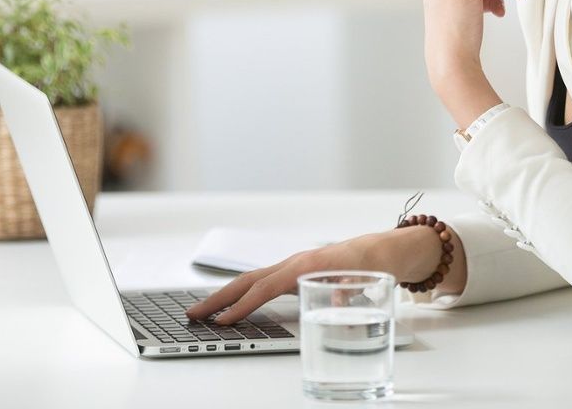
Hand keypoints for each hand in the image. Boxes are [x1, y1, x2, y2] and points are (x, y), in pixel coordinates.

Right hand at [184, 234, 380, 324]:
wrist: (377, 250)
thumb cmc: (367, 263)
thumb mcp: (362, 278)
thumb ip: (347, 288)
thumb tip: (336, 297)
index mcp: (303, 265)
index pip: (263, 288)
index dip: (242, 306)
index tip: (222, 321)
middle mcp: (292, 263)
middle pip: (247, 281)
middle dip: (218, 298)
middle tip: (193, 314)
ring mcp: (290, 266)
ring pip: (250, 280)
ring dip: (225, 295)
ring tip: (203, 311)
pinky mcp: (292, 271)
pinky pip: (260, 281)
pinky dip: (241, 292)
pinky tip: (232, 303)